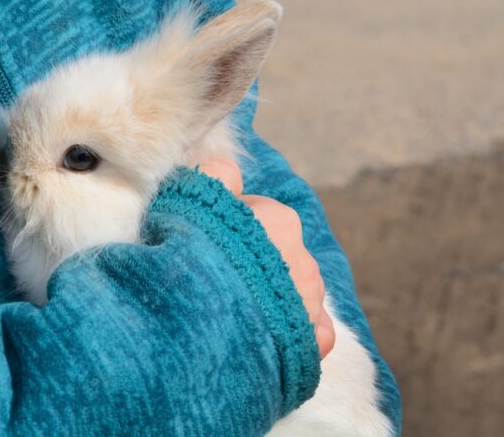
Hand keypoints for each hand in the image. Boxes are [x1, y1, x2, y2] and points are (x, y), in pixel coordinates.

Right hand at [199, 158, 335, 358]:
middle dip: (249, 262)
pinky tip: (270, 334)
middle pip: (274, 251)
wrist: (202, 322)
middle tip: (213, 277)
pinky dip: (296, 330)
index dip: (223, 224)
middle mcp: (301, 257)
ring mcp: (309, 301)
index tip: (201, 241)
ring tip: (234, 309)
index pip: (253, 211)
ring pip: (294, 289)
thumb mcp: (192, 200)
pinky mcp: (309, 340)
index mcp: (278, 219)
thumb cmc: (194, 256)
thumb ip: (214, 175)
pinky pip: (312, 330)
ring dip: (270, 296)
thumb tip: (230, 164)